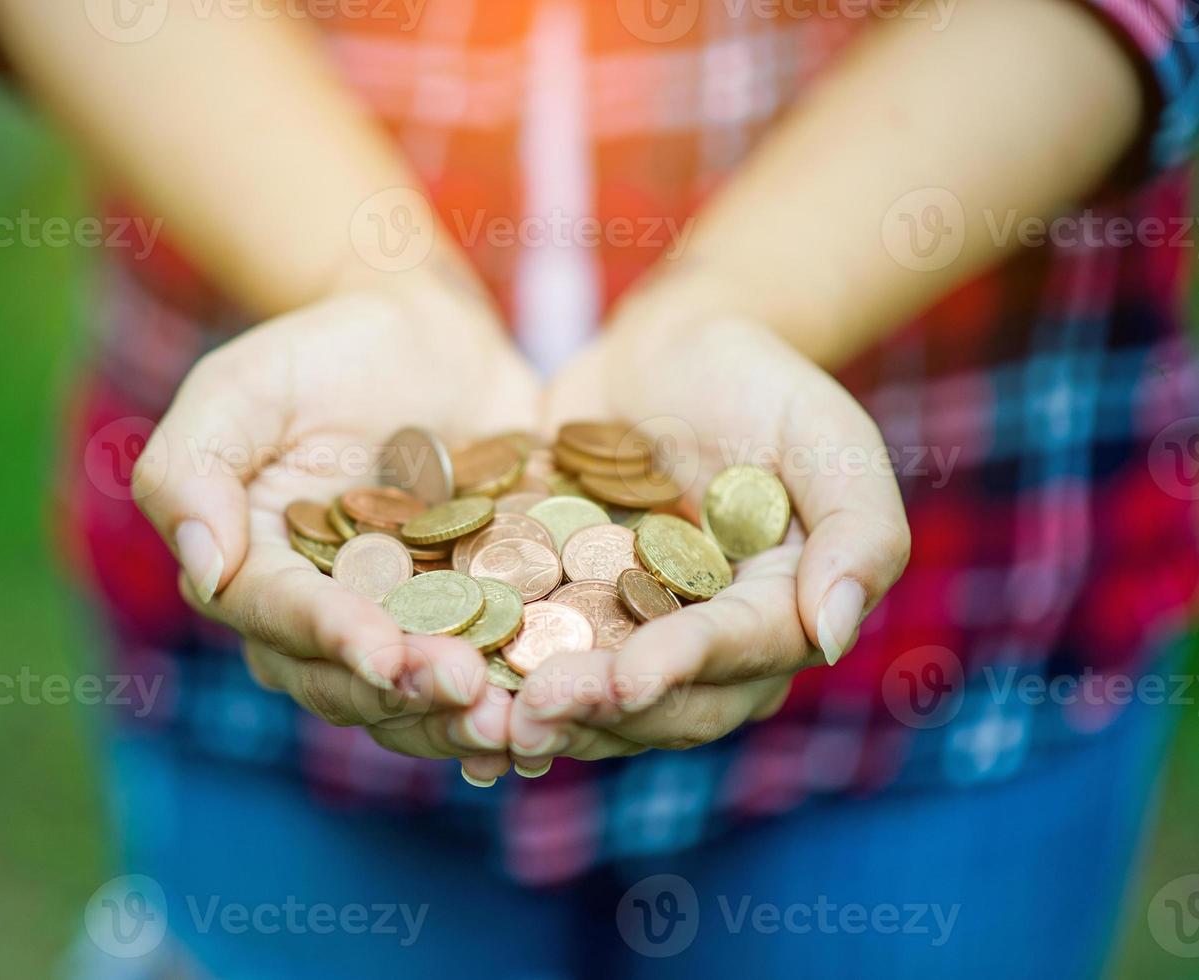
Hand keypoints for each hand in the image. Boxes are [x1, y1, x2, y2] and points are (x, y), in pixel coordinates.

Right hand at [135, 272, 539, 782]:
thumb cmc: (322, 352)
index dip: (331, 638)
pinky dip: (517, 698)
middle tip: (468, 691)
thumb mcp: (242, 385)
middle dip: (407, 692)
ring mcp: (400, 630)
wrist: (430, 339)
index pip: (281, 616)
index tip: (381, 654)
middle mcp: (319, 619)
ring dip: (461, 718)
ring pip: (415, 699)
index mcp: (252, 571)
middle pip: (349, 679)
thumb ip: (193, 466)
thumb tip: (201, 565)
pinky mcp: (471, 623)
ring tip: (516, 723)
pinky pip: (488, 674)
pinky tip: (557, 711)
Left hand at [507, 315, 909, 770]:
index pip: (736, 654)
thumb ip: (857, 529)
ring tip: (479, 716)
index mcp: (777, 616)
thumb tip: (832, 632)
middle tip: (534, 708)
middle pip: (659, 702)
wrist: (668, 350)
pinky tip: (438, 688)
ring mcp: (629, 639)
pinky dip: (491, 677)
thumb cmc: (761, 382)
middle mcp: (705, 649)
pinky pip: (528, 656)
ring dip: (538, 713)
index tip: (630, 676)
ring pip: (590, 698)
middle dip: (599, 708)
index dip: (683, 668)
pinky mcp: (562, 617)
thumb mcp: (828, 436)